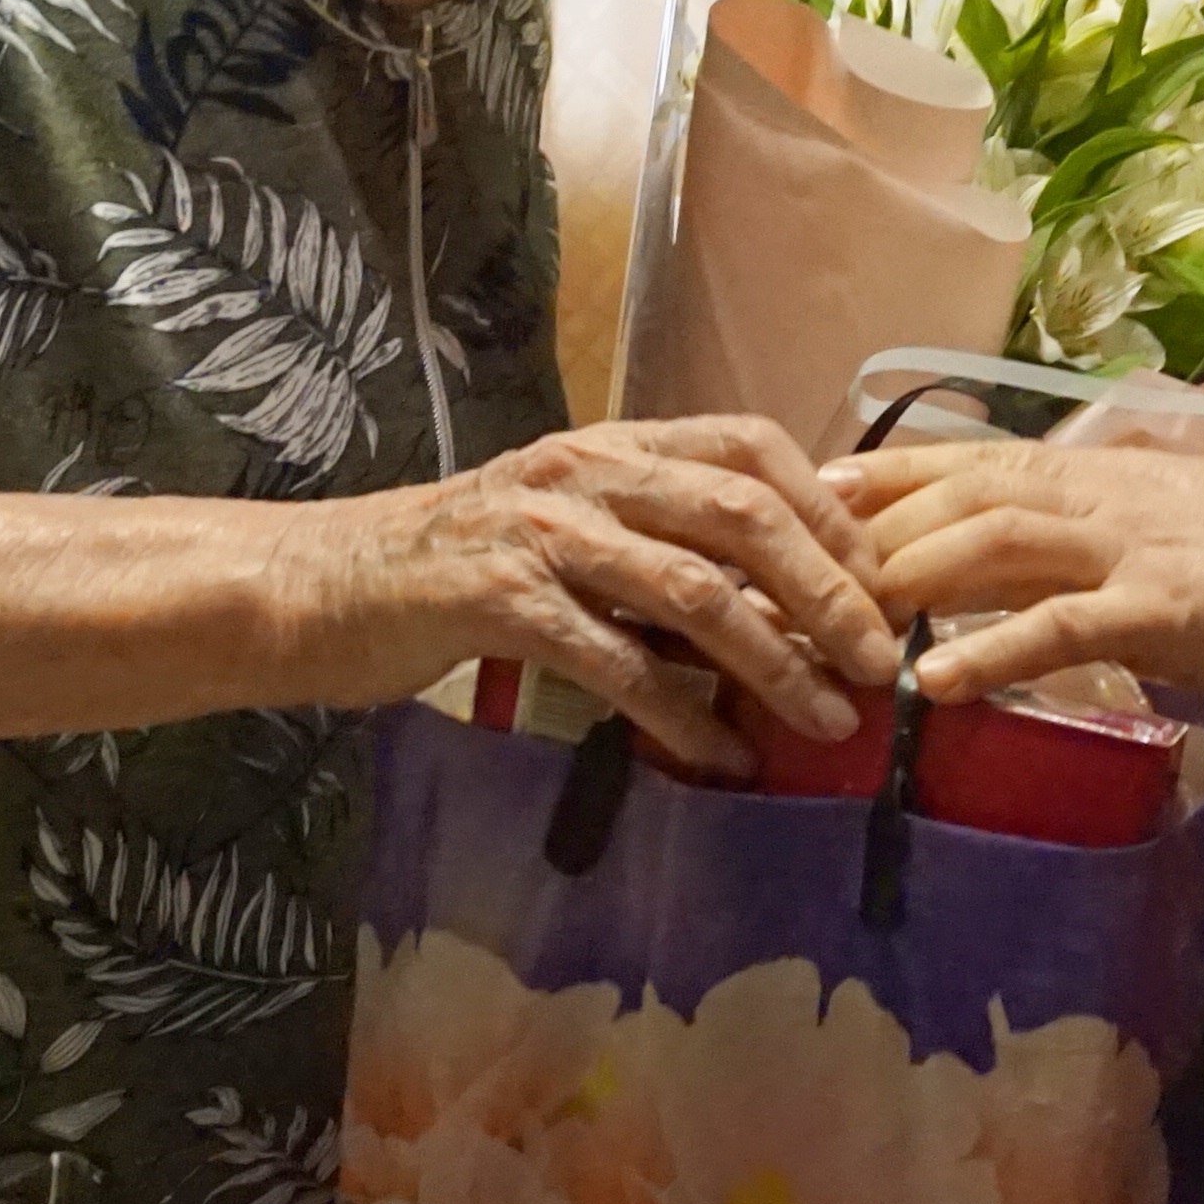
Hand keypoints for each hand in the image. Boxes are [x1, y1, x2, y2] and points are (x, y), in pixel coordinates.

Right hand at [323, 415, 900, 771]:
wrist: (321, 587)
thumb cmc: (456, 568)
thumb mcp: (570, 527)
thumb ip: (660, 537)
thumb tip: (783, 589)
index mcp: (614, 446)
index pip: (751, 447)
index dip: (832, 511)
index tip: (882, 581)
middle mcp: (586, 473)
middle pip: (744, 514)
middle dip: (828, 590)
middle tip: (878, 661)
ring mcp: (543, 534)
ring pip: (694, 590)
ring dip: (774, 661)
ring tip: (827, 720)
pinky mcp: (501, 602)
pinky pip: (617, 662)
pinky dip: (682, 715)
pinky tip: (721, 757)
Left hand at [829, 440, 1203, 710]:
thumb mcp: (1163, 525)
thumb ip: (1090, 534)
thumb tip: (1023, 556)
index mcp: (1096, 475)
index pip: (967, 458)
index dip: (885, 472)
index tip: (812, 488)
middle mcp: (1098, 496)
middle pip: (957, 495)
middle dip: (870, 532)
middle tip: (792, 574)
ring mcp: (1128, 549)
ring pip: (991, 544)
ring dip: (907, 580)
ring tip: (836, 624)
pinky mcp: (1163, 610)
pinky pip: (1059, 626)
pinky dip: (990, 647)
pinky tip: (930, 680)